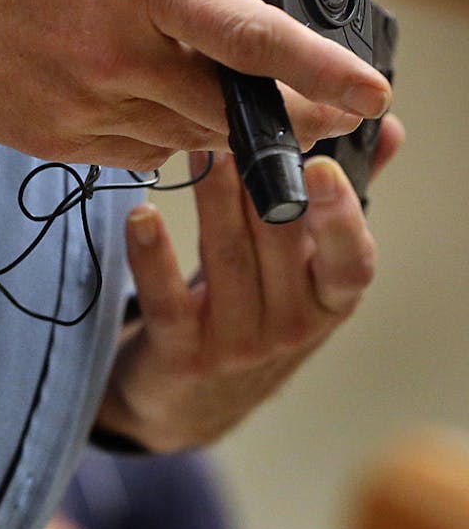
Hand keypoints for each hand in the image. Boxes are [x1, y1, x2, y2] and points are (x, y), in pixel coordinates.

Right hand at [0, 0, 390, 169]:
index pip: (251, 38)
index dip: (321, 71)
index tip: (368, 93)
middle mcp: (113, 56)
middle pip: (225, 108)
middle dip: (277, 113)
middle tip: (310, 107)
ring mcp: (76, 107)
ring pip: (180, 140)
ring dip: (210, 123)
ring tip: (215, 95)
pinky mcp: (46, 138)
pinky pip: (128, 155)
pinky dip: (153, 137)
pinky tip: (144, 102)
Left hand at [95, 115, 404, 451]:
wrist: (189, 406)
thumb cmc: (253, 317)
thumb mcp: (303, 272)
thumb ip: (340, 203)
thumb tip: (388, 127)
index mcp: (329, 302)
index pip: (350, 262)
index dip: (339, 217)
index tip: (321, 166)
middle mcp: (292, 328)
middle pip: (278, 244)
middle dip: (257, 180)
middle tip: (234, 122)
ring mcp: (237, 346)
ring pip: (226, 258)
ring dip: (211, 198)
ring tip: (195, 147)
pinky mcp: (182, 355)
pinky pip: (168, 300)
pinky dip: (152, 256)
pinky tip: (140, 217)